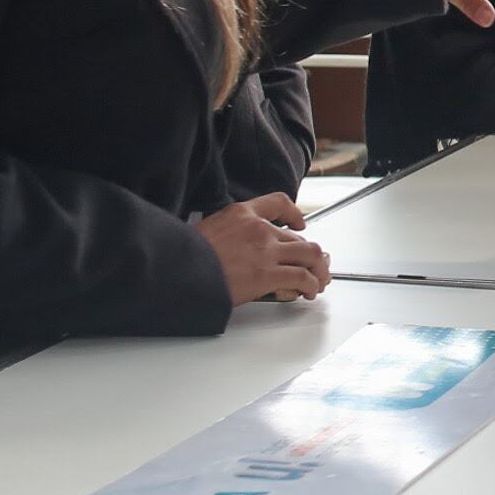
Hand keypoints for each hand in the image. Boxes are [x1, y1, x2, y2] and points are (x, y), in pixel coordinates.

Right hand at [196, 192, 328, 304]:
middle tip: (314, 267)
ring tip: (318, 281)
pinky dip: (311, 285)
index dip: (294, 214)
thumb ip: (228, 235)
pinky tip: (308, 292)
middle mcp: (259, 229)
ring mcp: (265, 251)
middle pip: (299, 239)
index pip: (278, 203)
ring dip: (318, 269)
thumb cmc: (183, 256)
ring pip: (310, 255)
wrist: (176, 271)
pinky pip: (301, 277)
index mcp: (241, 214)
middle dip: (311, 256)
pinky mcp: (267, 274)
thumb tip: (236, 250)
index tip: (300, 224)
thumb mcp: (205, 230)